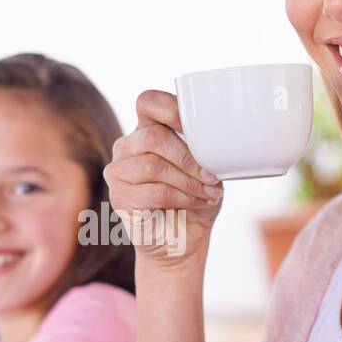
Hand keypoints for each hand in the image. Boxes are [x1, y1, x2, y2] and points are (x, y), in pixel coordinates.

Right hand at [103, 90, 223, 272]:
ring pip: (153, 165)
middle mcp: (127, 146)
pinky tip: (199, 202)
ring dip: (188, 181)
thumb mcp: (207, 168)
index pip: (148, 102)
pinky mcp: (119, 198)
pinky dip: (183, 198)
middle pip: (153, 136)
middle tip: (213, 176)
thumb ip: (205, 149)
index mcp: (148, 129)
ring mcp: (118, 171)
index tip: (200, 128)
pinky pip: (154, 192)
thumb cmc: (196, 199)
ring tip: (210, 192)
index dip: (172, 109)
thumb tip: (223, 140)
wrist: (183, 240)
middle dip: (189, 157)